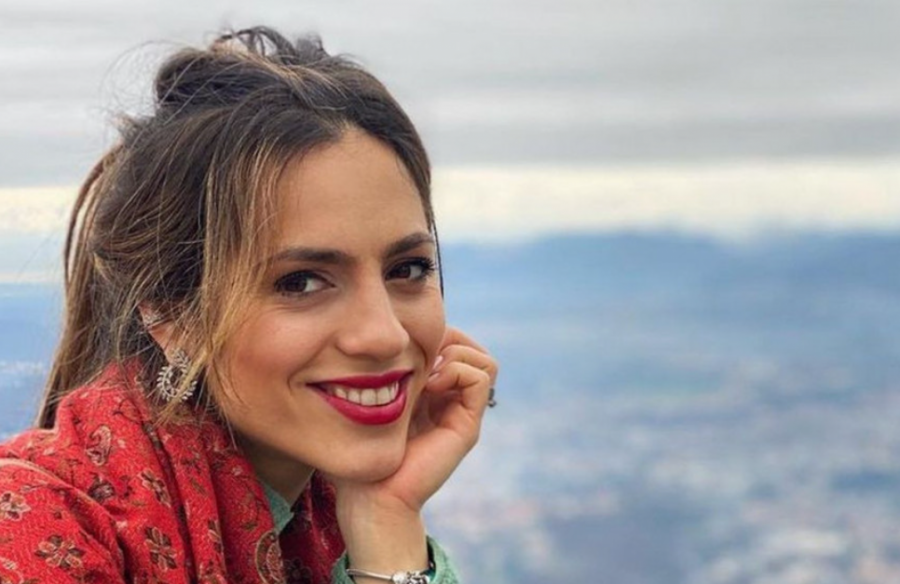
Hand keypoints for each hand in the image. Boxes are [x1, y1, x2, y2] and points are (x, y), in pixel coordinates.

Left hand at [330, 326, 497, 573]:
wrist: (371, 494)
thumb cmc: (360, 448)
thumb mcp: (372, 396)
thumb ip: (386, 369)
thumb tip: (391, 337)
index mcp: (430, 390)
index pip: (453, 343)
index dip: (437, 332)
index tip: (408, 341)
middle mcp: (450, 400)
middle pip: (472, 349)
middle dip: (449, 338)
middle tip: (422, 354)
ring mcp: (461, 413)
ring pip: (484, 361)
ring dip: (456, 353)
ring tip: (429, 371)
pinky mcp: (467, 427)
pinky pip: (481, 379)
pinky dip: (458, 370)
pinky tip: (432, 383)